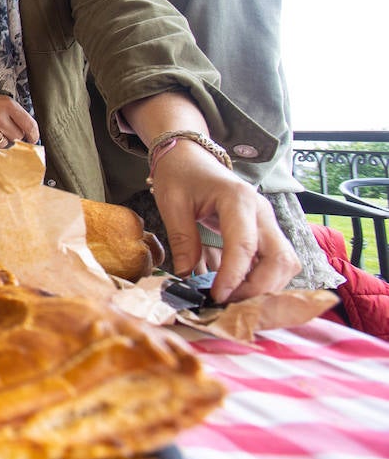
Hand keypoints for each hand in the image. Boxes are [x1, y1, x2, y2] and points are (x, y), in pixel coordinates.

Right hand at [0, 76, 38, 147]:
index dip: (34, 135)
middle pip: (18, 137)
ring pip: (5, 144)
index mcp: (8, 105)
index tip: (33, 139)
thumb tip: (27, 133)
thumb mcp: (0, 100)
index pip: (29, 125)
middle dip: (14, 136)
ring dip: (2, 140)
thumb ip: (15, 114)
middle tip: (6, 130)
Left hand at [148, 139, 299, 302]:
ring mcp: (268, 221)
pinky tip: (237, 288)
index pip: (245, 245)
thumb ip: (182, 239)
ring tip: (230, 298)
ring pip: (285, 263)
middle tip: (226, 302)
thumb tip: (186, 276)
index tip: (216, 296)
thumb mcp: (172, 203)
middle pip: (280, 258)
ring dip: (264, 287)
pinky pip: (276, 262)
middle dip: (258, 288)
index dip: (234, 276)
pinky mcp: (266, 231)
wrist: (191, 156)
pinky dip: (263, 279)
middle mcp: (262, 211)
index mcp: (238, 199)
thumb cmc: (181, 175)